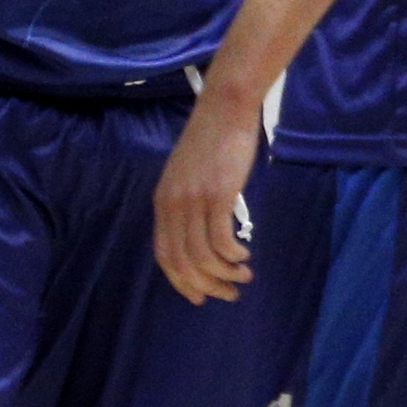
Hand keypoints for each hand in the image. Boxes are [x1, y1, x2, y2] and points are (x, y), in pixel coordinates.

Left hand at [151, 89, 262, 304]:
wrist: (224, 109)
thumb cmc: (211, 142)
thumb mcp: (187, 177)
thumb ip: (188, 205)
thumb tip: (202, 237)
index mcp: (162, 203)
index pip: (164, 255)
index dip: (181, 282)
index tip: (201, 297)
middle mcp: (172, 205)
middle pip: (182, 262)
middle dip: (206, 286)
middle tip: (229, 294)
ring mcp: (194, 200)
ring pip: (202, 256)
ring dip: (225, 274)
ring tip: (243, 276)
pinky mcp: (217, 194)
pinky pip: (220, 239)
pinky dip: (233, 254)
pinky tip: (244, 254)